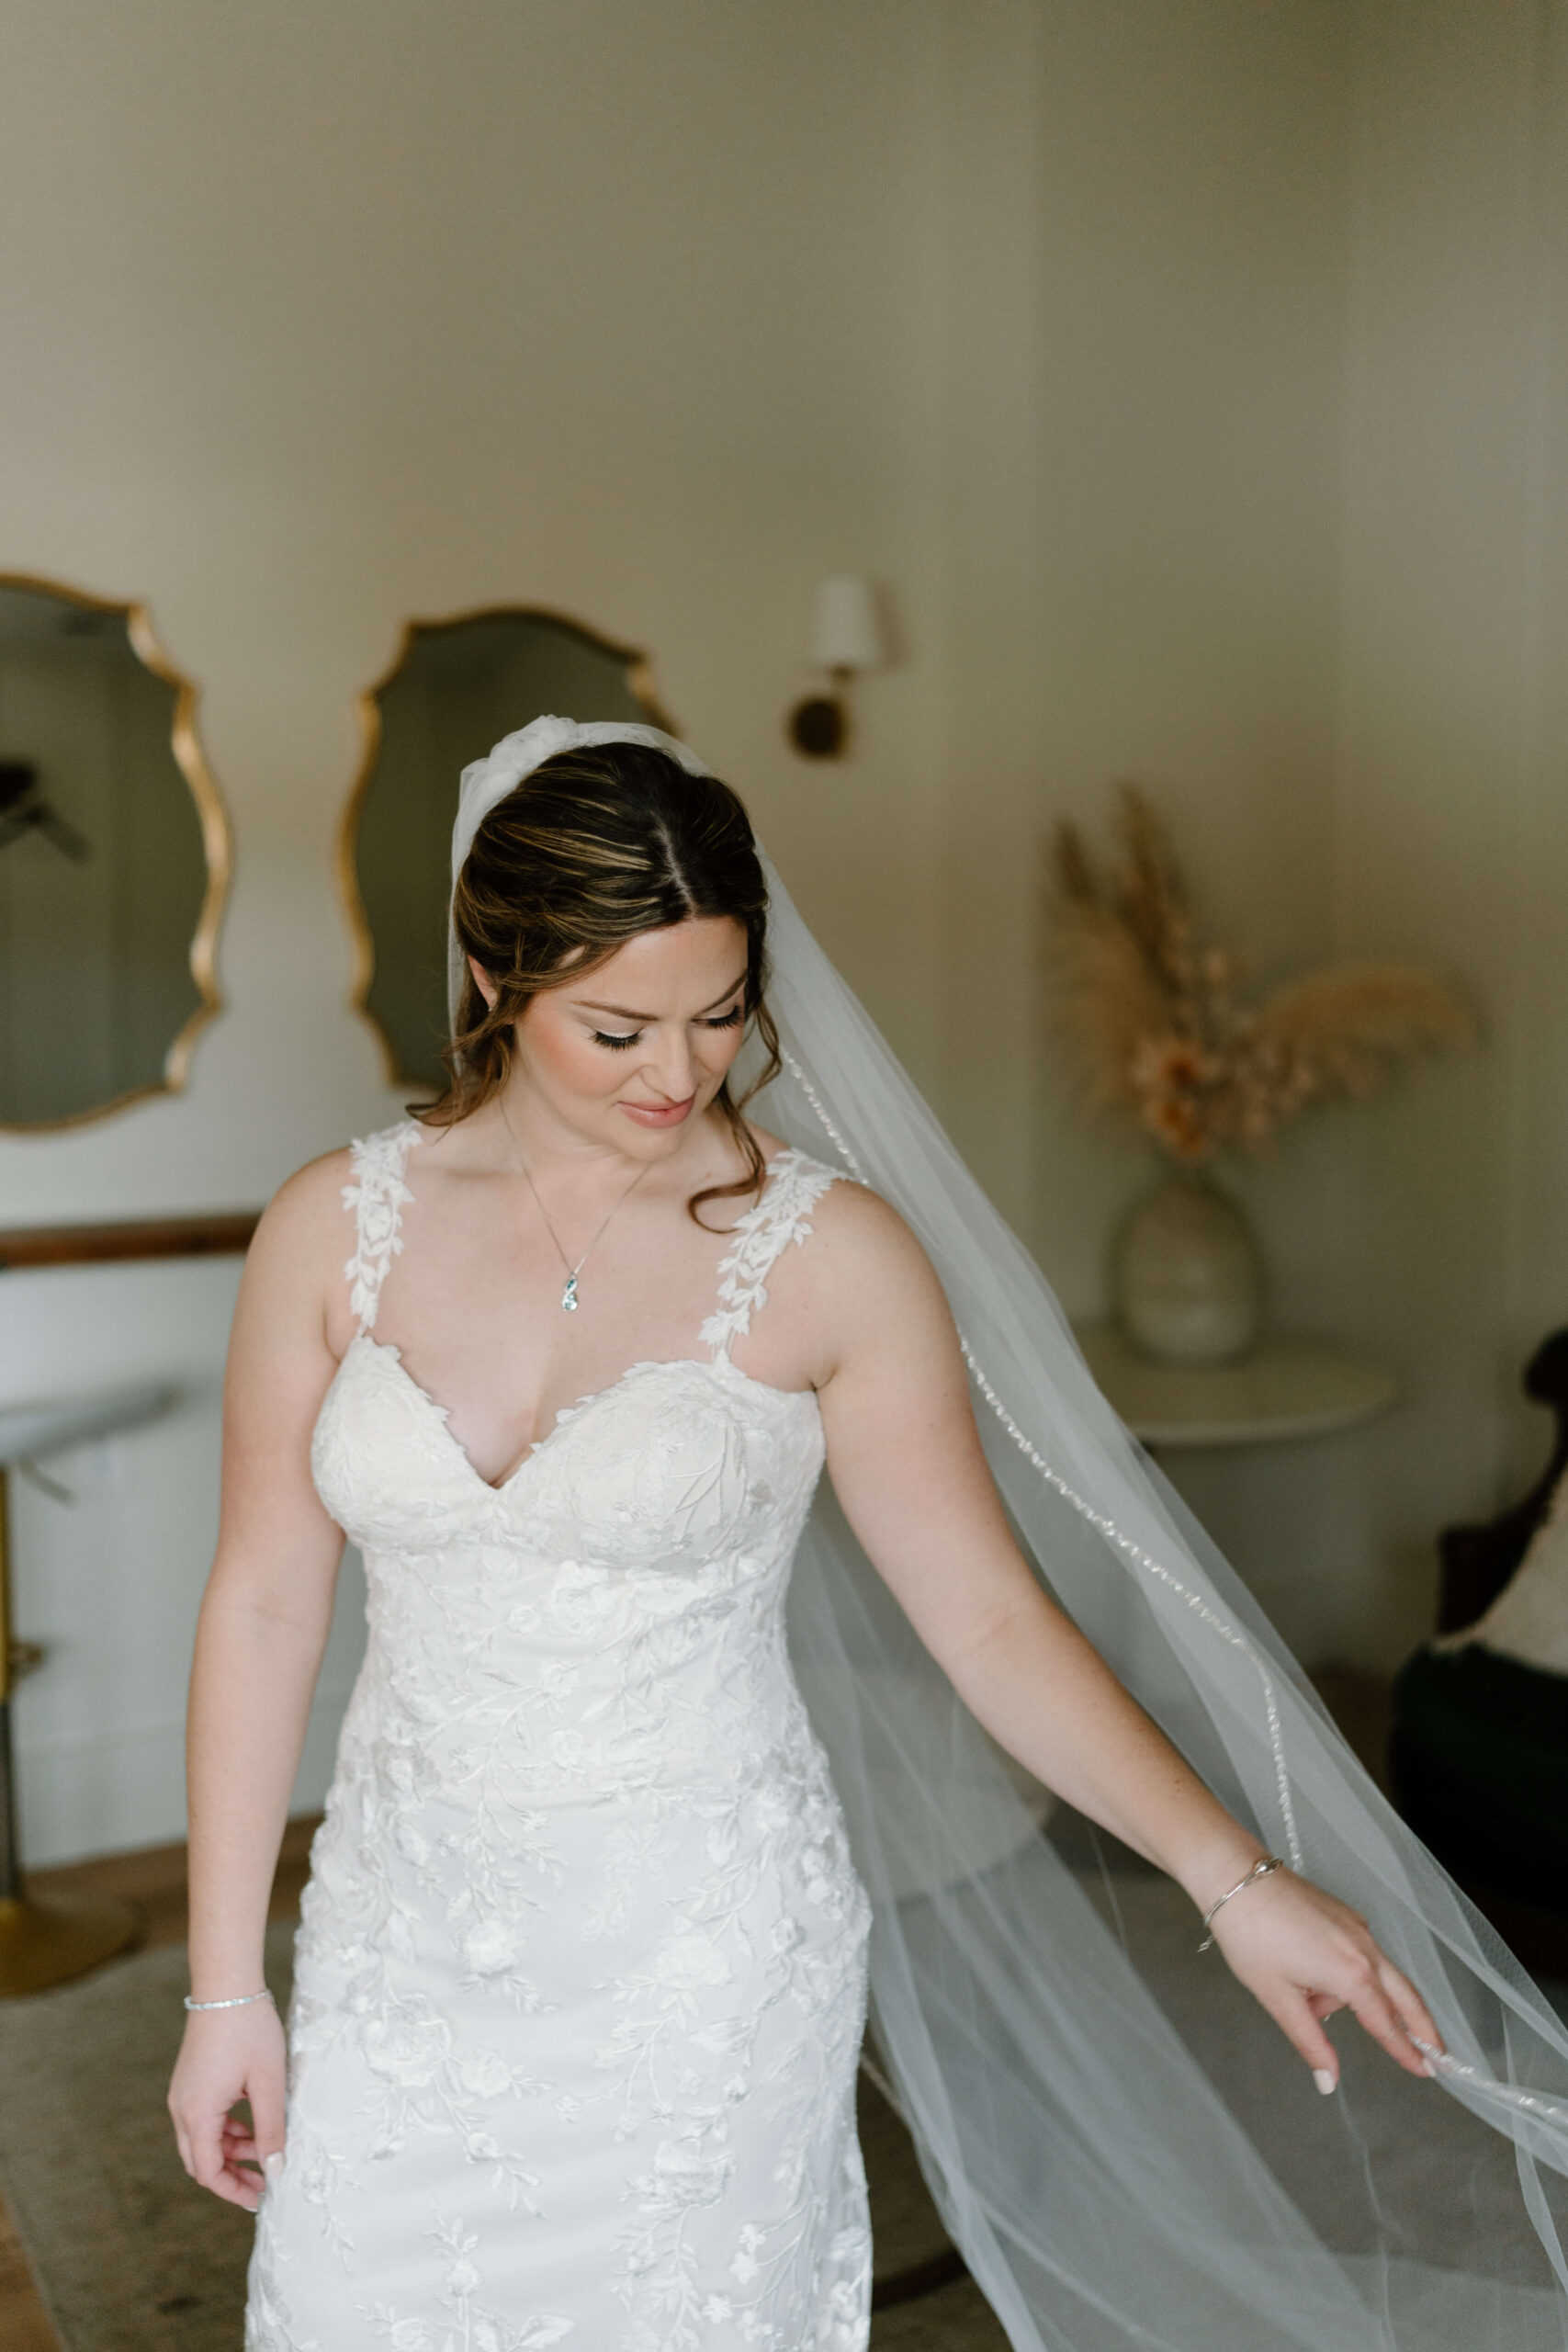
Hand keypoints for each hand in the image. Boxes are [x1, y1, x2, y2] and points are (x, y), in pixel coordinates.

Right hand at [167, 2000, 287, 2211]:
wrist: (226, 1984)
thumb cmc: (250, 2030)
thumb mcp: (268, 2082)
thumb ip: (272, 2130)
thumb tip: (276, 2171)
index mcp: (197, 2113)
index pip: (207, 2172)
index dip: (233, 2190)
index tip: (261, 2199)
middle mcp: (182, 2108)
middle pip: (201, 2160)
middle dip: (232, 2176)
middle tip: (265, 2183)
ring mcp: (183, 2094)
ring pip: (202, 2140)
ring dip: (231, 2151)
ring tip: (266, 2150)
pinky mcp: (190, 2081)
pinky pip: (204, 2119)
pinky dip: (225, 2129)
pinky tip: (252, 2125)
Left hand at [1207, 1865, 1444, 2091]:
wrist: (1236, 1876)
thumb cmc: (1251, 1934)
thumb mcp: (1278, 1997)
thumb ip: (1310, 2042)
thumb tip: (1329, 2080)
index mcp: (1352, 1974)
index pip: (1387, 2023)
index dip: (1407, 2051)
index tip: (1427, 2071)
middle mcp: (1364, 1948)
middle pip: (1406, 1996)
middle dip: (1423, 2027)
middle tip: (1437, 2054)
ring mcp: (1358, 1927)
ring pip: (1377, 1975)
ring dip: (1359, 1998)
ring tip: (1302, 1995)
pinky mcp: (1346, 1914)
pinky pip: (1360, 1954)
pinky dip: (1347, 1974)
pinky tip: (1308, 1973)